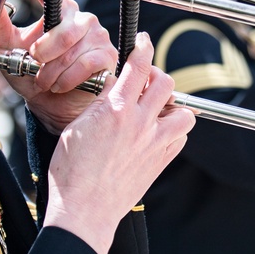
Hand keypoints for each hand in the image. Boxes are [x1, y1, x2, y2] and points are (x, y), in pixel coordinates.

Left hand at [0, 0, 117, 133]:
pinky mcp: (107, 57)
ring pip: (71, 52)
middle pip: (63, 32)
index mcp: (61, 10)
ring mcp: (99, 37)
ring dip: (51, 73)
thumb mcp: (9, 48)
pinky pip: (85, 65)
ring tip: (45, 80)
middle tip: (35, 63)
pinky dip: (66, 80)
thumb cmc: (31, 73)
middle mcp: (83, 19)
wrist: (50, 104)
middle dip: (43, 54)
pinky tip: (60, 85)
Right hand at [41, 32, 195, 253]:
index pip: (138, 67)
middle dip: (157, 76)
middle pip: (165, 84)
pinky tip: (158, 131)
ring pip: (183, 112)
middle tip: (145, 81)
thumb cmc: (71, 172)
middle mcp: (140, 124)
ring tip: (156, 108)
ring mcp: (154, 144)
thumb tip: (113, 87)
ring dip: (172, 104)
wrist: (83, 211)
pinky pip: (180, 138)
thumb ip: (99, 104)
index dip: (143, 48)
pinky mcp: (160, 162)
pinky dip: (174, 129)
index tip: (143, 42)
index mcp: (116, 111)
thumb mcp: (77, 127)